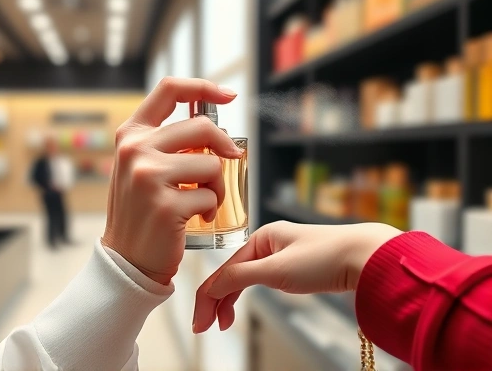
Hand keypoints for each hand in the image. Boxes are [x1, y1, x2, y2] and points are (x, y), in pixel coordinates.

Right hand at [102, 77, 242, 284]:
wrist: (127, 258)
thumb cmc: (143, 211)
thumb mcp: (143, 167)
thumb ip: (169, 144)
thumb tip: (217, 132)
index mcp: (131, 134)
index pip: (169, 90)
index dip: (203, 87)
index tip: (227, 95)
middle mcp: (135, 149)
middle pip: (202, 127)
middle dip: (224, 147)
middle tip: (230, 160)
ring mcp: (148, 176)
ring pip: (211, 164)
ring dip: (217, 185)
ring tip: (202, 201)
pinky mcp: (166, 205)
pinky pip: (210, 195)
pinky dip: (210, 207)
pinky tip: (196, 217)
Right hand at [193, 221, 400, 332]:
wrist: (365, 256)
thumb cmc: (325, 256)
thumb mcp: (277, 269)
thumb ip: (240, 277)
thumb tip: (211, 287)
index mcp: (261, 238)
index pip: (225, 269)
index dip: (208, 296)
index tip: (200, 322)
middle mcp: (268, 244)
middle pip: (232, 273)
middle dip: (216, 300)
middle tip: (206, 326)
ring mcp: (280, 255)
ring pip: (245, 278)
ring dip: (230, 299)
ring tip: (223, 323)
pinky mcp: (293, 267)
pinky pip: (261, 280)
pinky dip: (248, 294)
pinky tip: (242, 304)